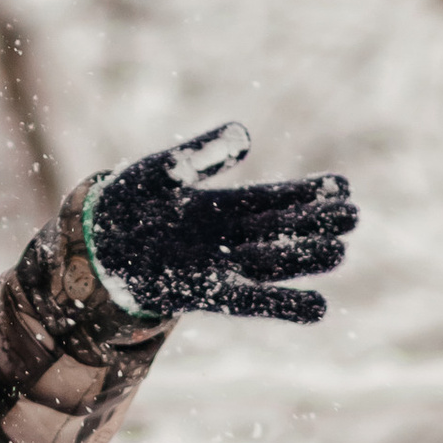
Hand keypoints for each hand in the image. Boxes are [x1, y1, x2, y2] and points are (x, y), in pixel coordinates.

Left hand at [81, 121, 354, 325]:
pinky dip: (282, 305)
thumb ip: (201, 154)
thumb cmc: (125, 202)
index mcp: (221, 204)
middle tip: (352, 216)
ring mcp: (218, 267)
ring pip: (271, 264)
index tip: (343, 186)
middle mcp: (227, 237)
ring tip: (340, 251)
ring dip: (305, 259)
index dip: (308, 192)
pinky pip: (249, 302)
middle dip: (315, 224)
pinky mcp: (202, 295)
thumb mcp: (161, 170)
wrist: (89, 246)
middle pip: (281, 230)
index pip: (274, 197)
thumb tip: (245, 135)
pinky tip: (318, 307)